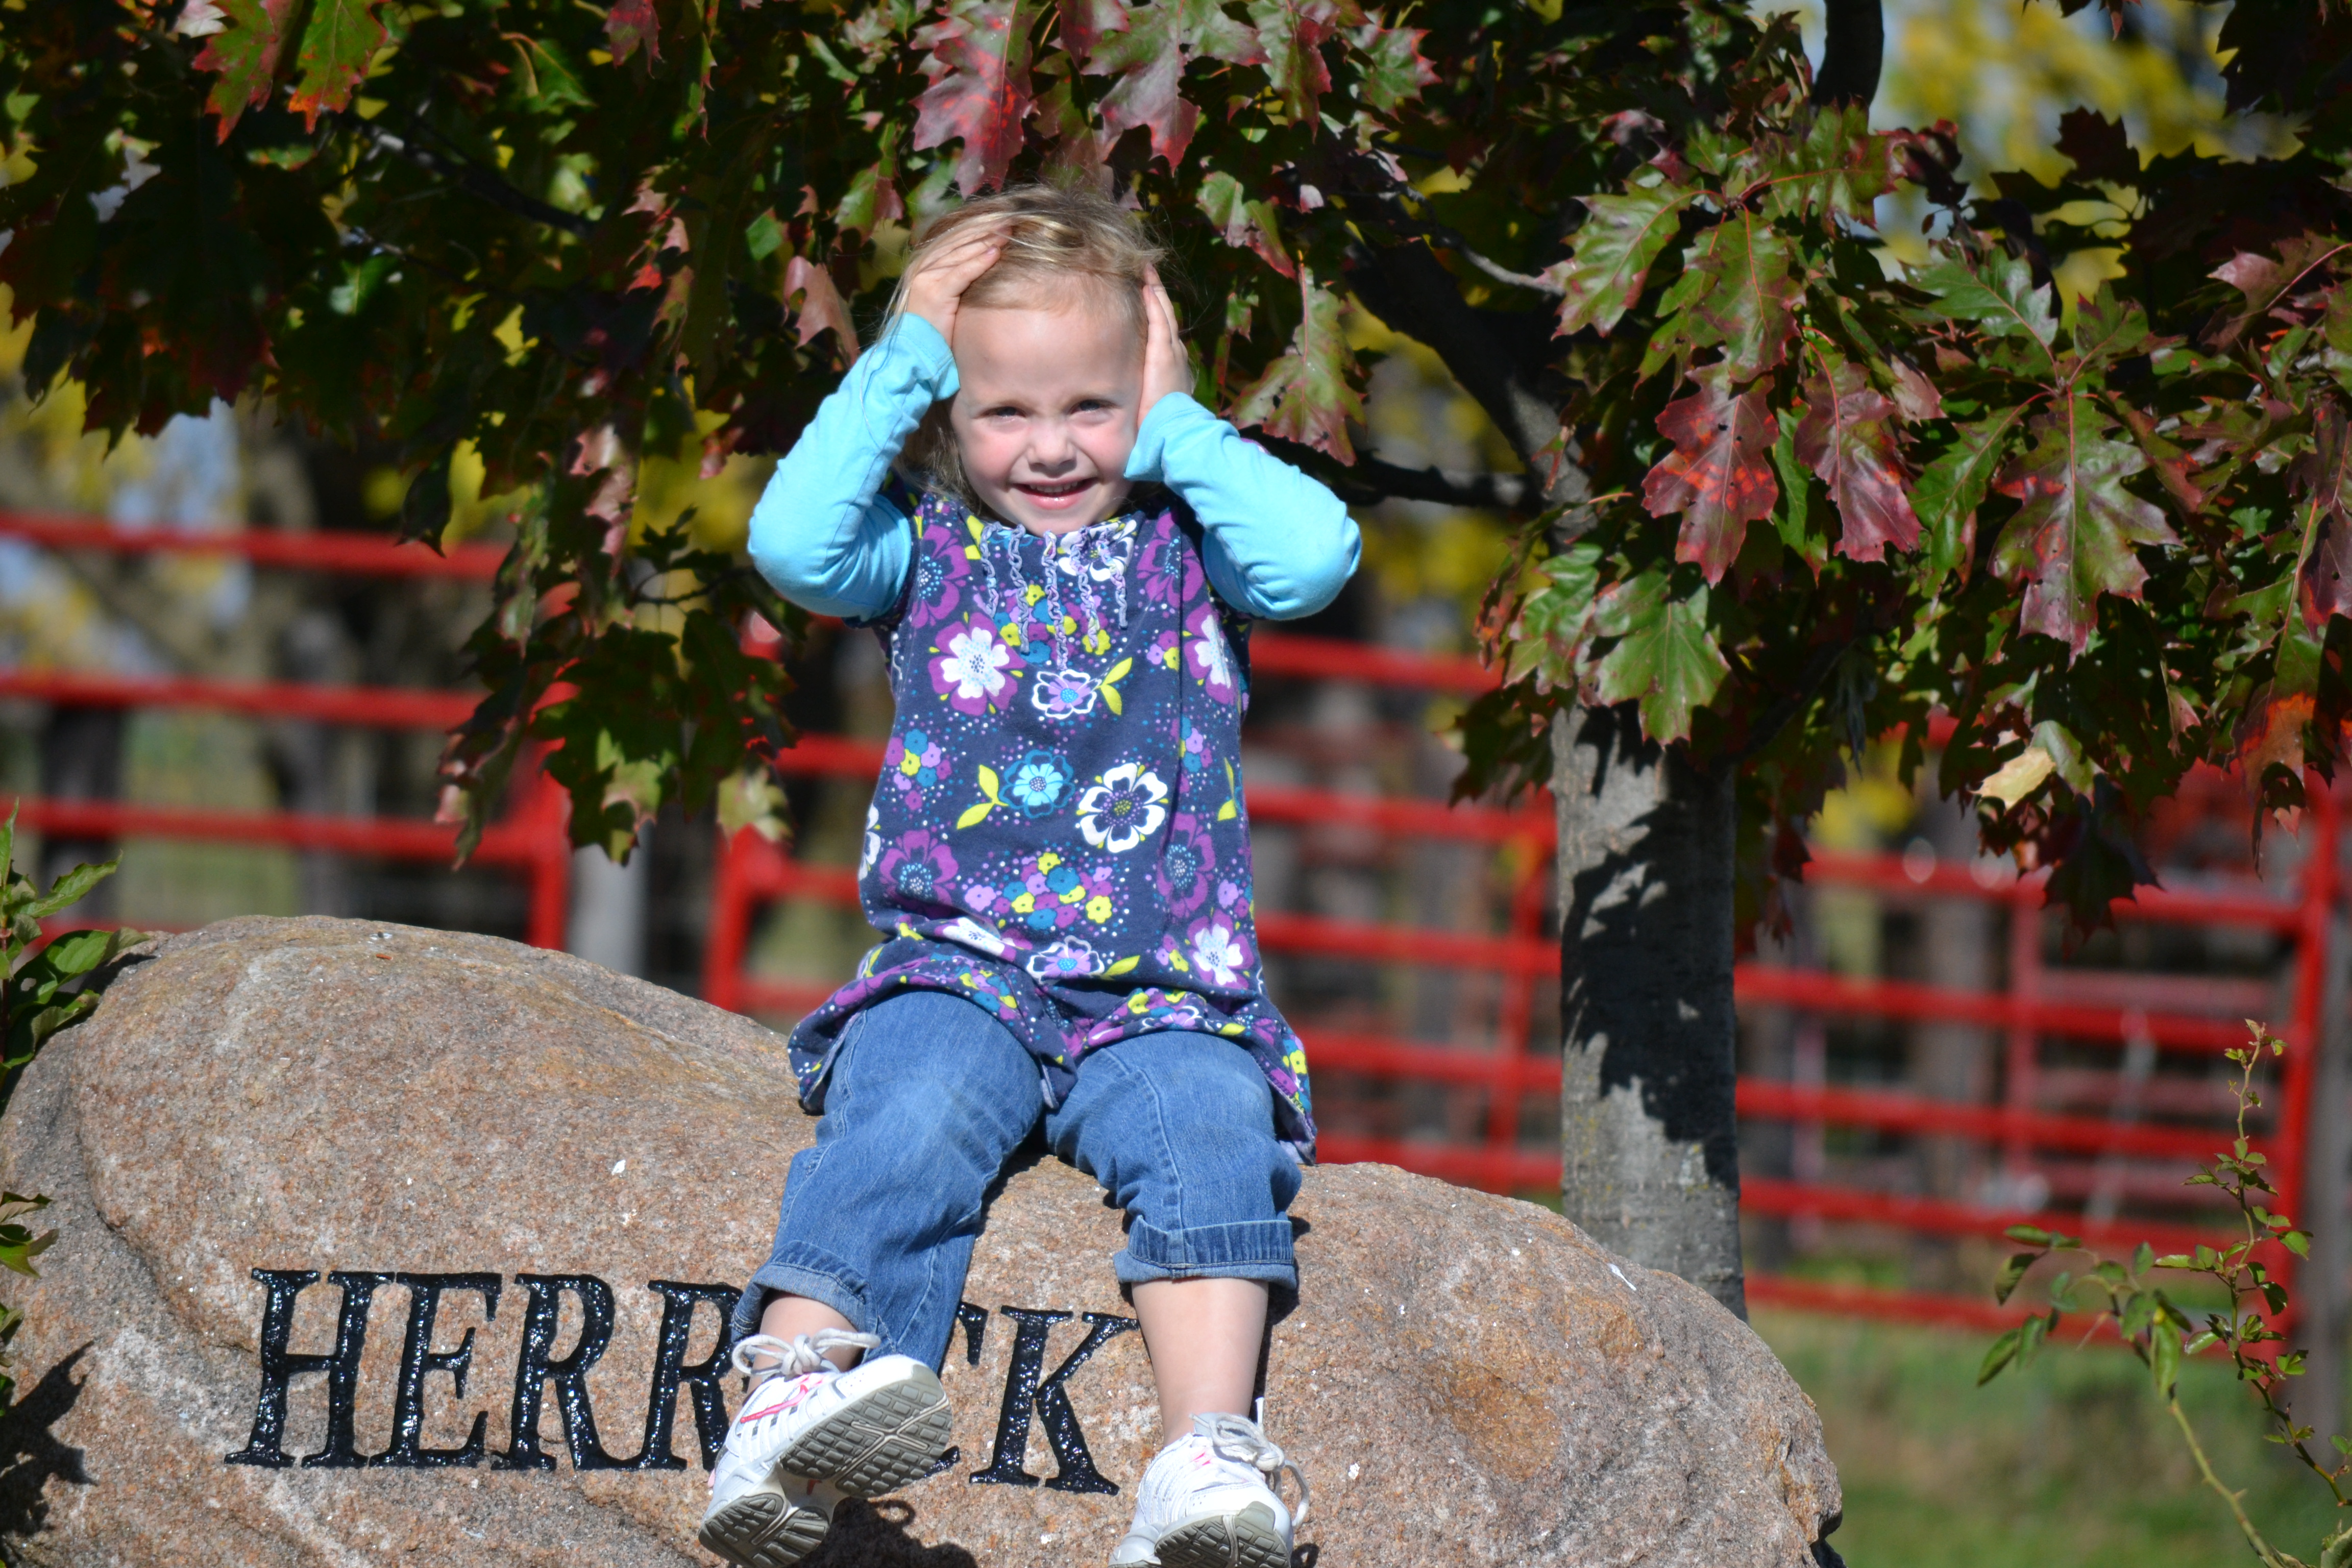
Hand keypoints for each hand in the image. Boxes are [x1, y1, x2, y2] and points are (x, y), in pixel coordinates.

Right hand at [901, 221, 1008, 342]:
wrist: (916, 354)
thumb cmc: (935, 331)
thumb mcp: (947, 299)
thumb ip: (957, 279)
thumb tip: (984, 260)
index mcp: (924, 267)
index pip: (953, 241)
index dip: (976, 230)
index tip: (998, 222)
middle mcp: (922, 268)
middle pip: (957, 243)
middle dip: (984, 231)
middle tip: (1008, 222)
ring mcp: (926, 279)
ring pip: (960, 254)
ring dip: (985, 241)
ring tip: (1007, 233)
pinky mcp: (934, 293)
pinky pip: (961, 273)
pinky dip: (979, 262)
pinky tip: (995, 253)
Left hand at [1138, 265, 1192, 423]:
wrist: (1175, 430)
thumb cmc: (1161, 423)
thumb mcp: (1154, 401)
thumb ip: (1147, 389)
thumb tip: (1137, 390)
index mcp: (1173, 364)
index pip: (1164, 331)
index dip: (1157, 311)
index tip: (1148, 294)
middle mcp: (1176, 354)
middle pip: (1166, 316)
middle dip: (1157, 294)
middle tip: (1148, 272)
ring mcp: (1172, 352)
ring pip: (1164, 314)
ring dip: (1156, 291)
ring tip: (1147, 271)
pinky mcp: (1164, 353)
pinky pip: (1159, 321)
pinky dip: (1154, 303)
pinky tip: (1147, 287)